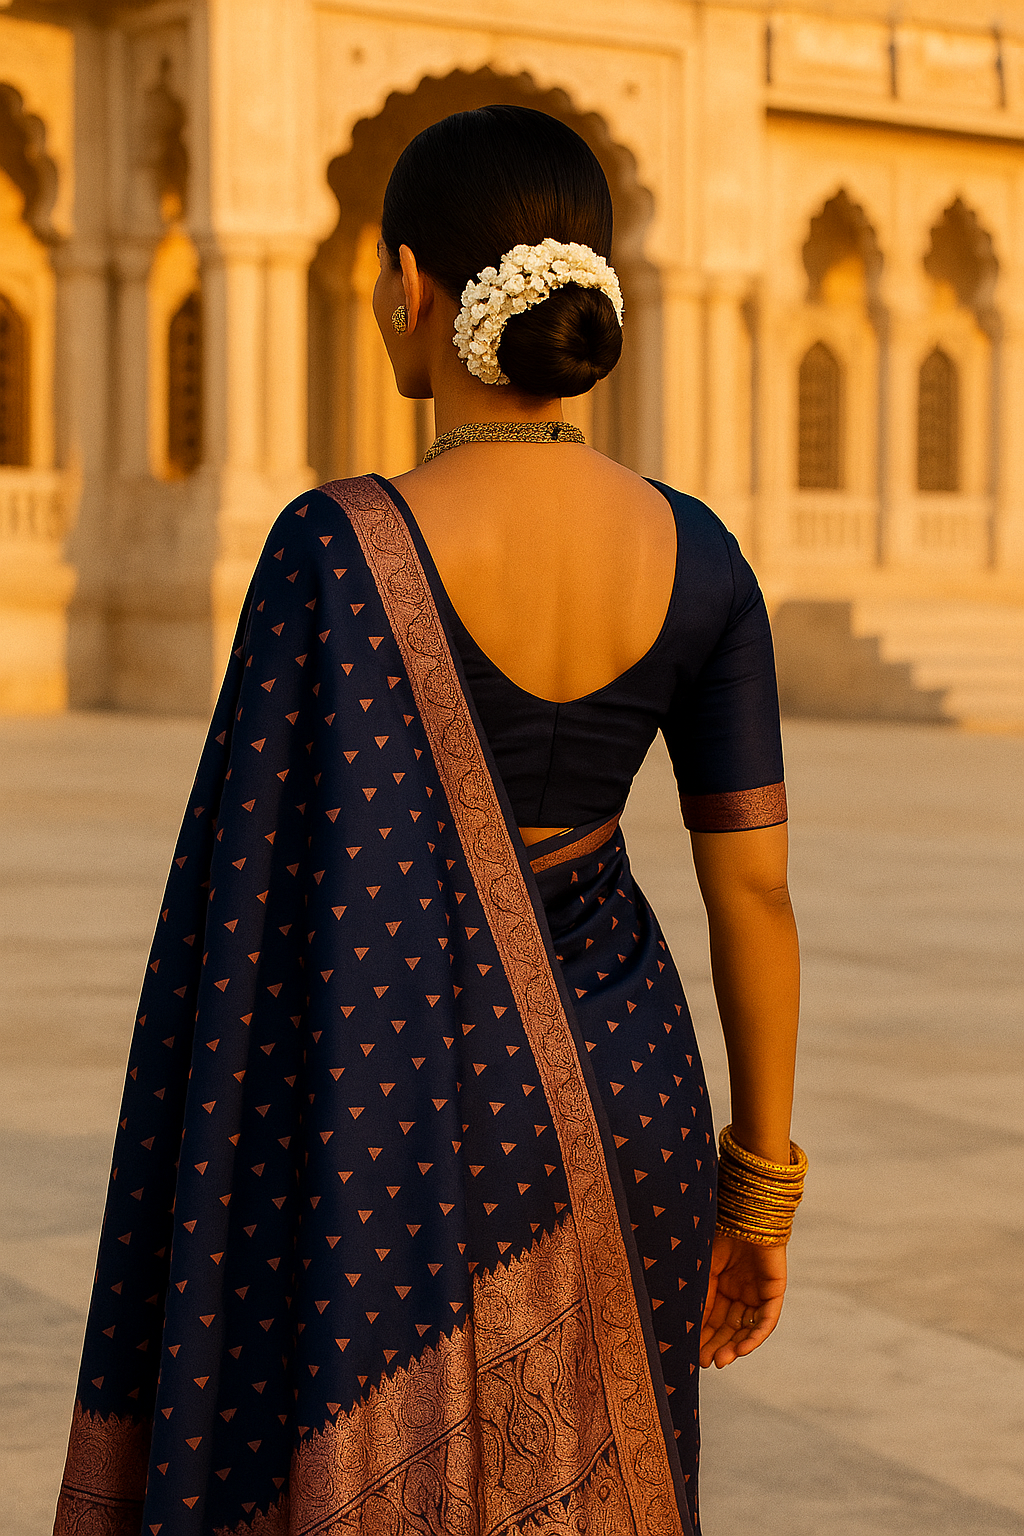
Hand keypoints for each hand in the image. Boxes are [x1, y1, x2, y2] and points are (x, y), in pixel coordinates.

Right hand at [699, 1231, 787, 1367]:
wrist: (744, 1213)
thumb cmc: (719, 1235)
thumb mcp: (704, 1271)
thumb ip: (701, 1299)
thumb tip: (688, 1331)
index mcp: (721, 1284)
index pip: (712, 1318)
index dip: (704, 1337)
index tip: (692, 1355)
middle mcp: (740, 1291)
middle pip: (729, 1327)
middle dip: (718, 1345)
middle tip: (705, 1362)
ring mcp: (758, 1292)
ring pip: (747, 1328)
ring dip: (735, 1346)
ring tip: (721, 1360)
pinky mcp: (774, 1291)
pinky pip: (766, 1320)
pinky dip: (755, 1336)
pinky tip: (742, 1349)